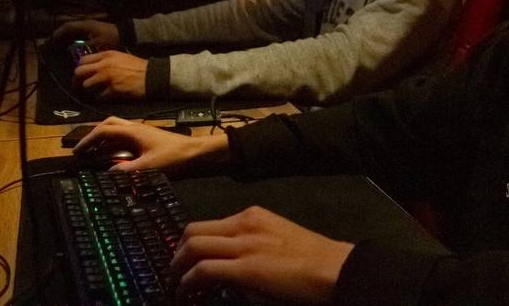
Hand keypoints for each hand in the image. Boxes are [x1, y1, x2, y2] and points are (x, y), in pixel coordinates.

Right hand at [49, 19, 120, 48]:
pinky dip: (72, 38)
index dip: (58, 34)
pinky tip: (70, 46)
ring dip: (65, 37)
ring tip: (58, 46)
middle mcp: (86, 24)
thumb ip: (84, 48)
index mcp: (85, 25)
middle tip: (52, 45)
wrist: (125, 33)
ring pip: (73, 31)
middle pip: (69, 28)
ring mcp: (89, 26)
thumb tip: (73, 53)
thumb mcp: (98, 45)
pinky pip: (78, 33)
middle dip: (60, 36)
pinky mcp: (93, 30)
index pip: (68, 27)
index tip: (51, 41)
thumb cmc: (112, 38)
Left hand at [73, 50, 147, 97]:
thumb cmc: (137, 66)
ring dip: (90, 90)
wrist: (152, 76)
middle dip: (77, 81)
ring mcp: (107, 77)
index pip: (82, 60)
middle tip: (80, 86)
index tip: (81, 75)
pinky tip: (108, 96)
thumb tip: (92, 67)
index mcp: (106, 55)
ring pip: (87, 85)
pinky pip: (99, 96)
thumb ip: (105, 60)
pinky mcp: (112, 90)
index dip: (79, 68)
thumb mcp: (120, 57)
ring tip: (97, 91)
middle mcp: (104, 65)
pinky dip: (102, 97)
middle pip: (79, 72)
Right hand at [74, 115, 227, 171]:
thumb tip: (108, 171)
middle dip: (92, 134)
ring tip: (92, 151)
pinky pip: (122, 135)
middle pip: (107, 123)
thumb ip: (127, 170)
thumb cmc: (173, 157)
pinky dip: (112, 141)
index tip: (77, 151)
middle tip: (83, 148)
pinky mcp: (144, 136)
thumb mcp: (148, 166)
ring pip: (115, 128)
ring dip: (102, 137)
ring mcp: (139, 131)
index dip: (88, 140)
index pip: (104, 130)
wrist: (193, 150)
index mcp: (133, 131)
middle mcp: (134, 127)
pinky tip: (110, 153)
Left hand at [172, 206, 353, 303]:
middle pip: (193, 231)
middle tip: (173, 272)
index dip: (190, 241)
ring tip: (175, 285)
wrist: (334, 269)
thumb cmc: (314, 260)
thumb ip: (254, 243)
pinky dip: (188, 282)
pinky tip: (186, 293)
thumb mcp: (278, 239)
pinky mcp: (246, 269)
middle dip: (177, 252)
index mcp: (253, 216)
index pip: (209, 224)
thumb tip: (233, 262)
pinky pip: (203, 270)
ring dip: (176, 268)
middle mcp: (245, 224)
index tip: (184, 258)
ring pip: (193, 247)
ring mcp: (244, 245)